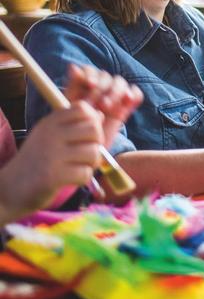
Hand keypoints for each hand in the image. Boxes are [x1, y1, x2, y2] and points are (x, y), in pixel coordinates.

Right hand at [0, 102, 104, 218]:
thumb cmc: (36, 162)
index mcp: (50, 122)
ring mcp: (52, 154)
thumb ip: (74, 126)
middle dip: (96, 144)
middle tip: (85, 154)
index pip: (83, 108)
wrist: (9, 189)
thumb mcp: (51, 137)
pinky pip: (85, 173)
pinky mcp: (53, 175)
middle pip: (94, 129)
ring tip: (77, 167)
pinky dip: (83, 179)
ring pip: (93, 152)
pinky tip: (71, 179)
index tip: (85, 135)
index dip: (92, 121)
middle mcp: (51, 134)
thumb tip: (100, 115)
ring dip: (90, 164)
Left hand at [63, 64, 142, 147]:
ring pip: (120, 83)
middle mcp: (99, 90)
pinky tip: (127, 101)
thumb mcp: (69, 110)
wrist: (83, 152)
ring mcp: (114, 98)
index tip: (89, 84)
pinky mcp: (126, 107)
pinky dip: (133, 95)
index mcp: (82, 88)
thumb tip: (72, 66)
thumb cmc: (72, 132)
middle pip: (106, 77)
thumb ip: (72, 88)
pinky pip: (135, 94)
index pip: (90, 71)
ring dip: (115, 92)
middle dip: (103, 89)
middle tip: (100, 105)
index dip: (91, 75)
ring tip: (109, 107)